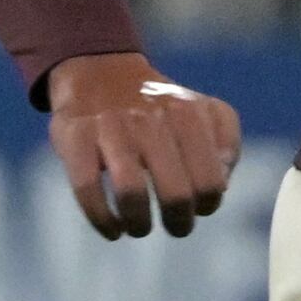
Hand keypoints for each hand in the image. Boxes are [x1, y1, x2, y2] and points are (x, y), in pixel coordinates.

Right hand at [44, 51, 243, 236]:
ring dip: (139, 224)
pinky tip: (112, 229)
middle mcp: (150, 120)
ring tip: (140, 228)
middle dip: (179, 222)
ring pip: (130, 193)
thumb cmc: (159, 107)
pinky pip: (87, 188)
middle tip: (176, 227)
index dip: (207, 204)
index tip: (199, 208)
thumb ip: (225, 143)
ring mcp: (110, 128)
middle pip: (175, 193)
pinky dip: (101, 219)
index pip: (210, 180)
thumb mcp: (204, 110)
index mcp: (187, 115)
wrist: (99, 71)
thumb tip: (222, 185)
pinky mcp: (75, 137)